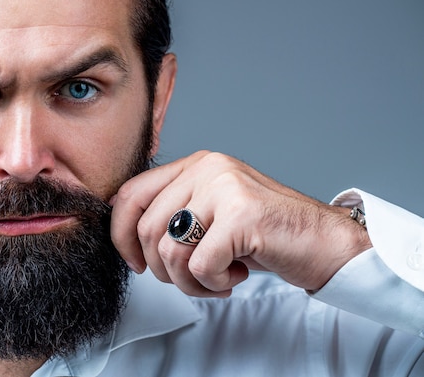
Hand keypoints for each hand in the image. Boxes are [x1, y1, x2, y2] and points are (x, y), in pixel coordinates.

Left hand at [110, 151, 370, 296]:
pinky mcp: (241, 214)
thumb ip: (173, 215)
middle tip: (193, 278)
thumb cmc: (267, 236)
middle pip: (147, 229)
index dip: (122, 235)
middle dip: (163, 269)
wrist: (327, 244)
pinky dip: (212, 284)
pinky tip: (235, 276)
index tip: (137, 263)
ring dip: (189, 282)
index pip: (130, 194)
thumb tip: (125, 234)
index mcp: (195, 165)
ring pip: (170, 250)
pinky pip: (199, 265)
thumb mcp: (212, 217)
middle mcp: (207, 168)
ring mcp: (225, 187)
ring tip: (218, 279)